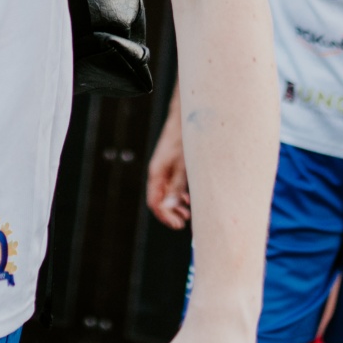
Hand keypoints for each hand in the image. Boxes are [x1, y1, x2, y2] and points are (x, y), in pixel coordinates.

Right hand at [145, 111, 190, 229]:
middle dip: (170, 212)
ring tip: (188, 213)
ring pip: (166, 192)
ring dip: (175, 204)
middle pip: (159, 199)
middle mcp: (158, 172)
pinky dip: (178, 193)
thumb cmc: (184, 140)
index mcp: (156, 174)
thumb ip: (176, 187)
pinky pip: (171, 183)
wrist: (185, 118)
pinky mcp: (171, 163)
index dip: (165, 216)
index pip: (154, 202)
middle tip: (183, 222)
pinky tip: (188, 198)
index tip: (178, 225)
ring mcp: (164, 168)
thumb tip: (168, 207)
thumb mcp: (183, 167)